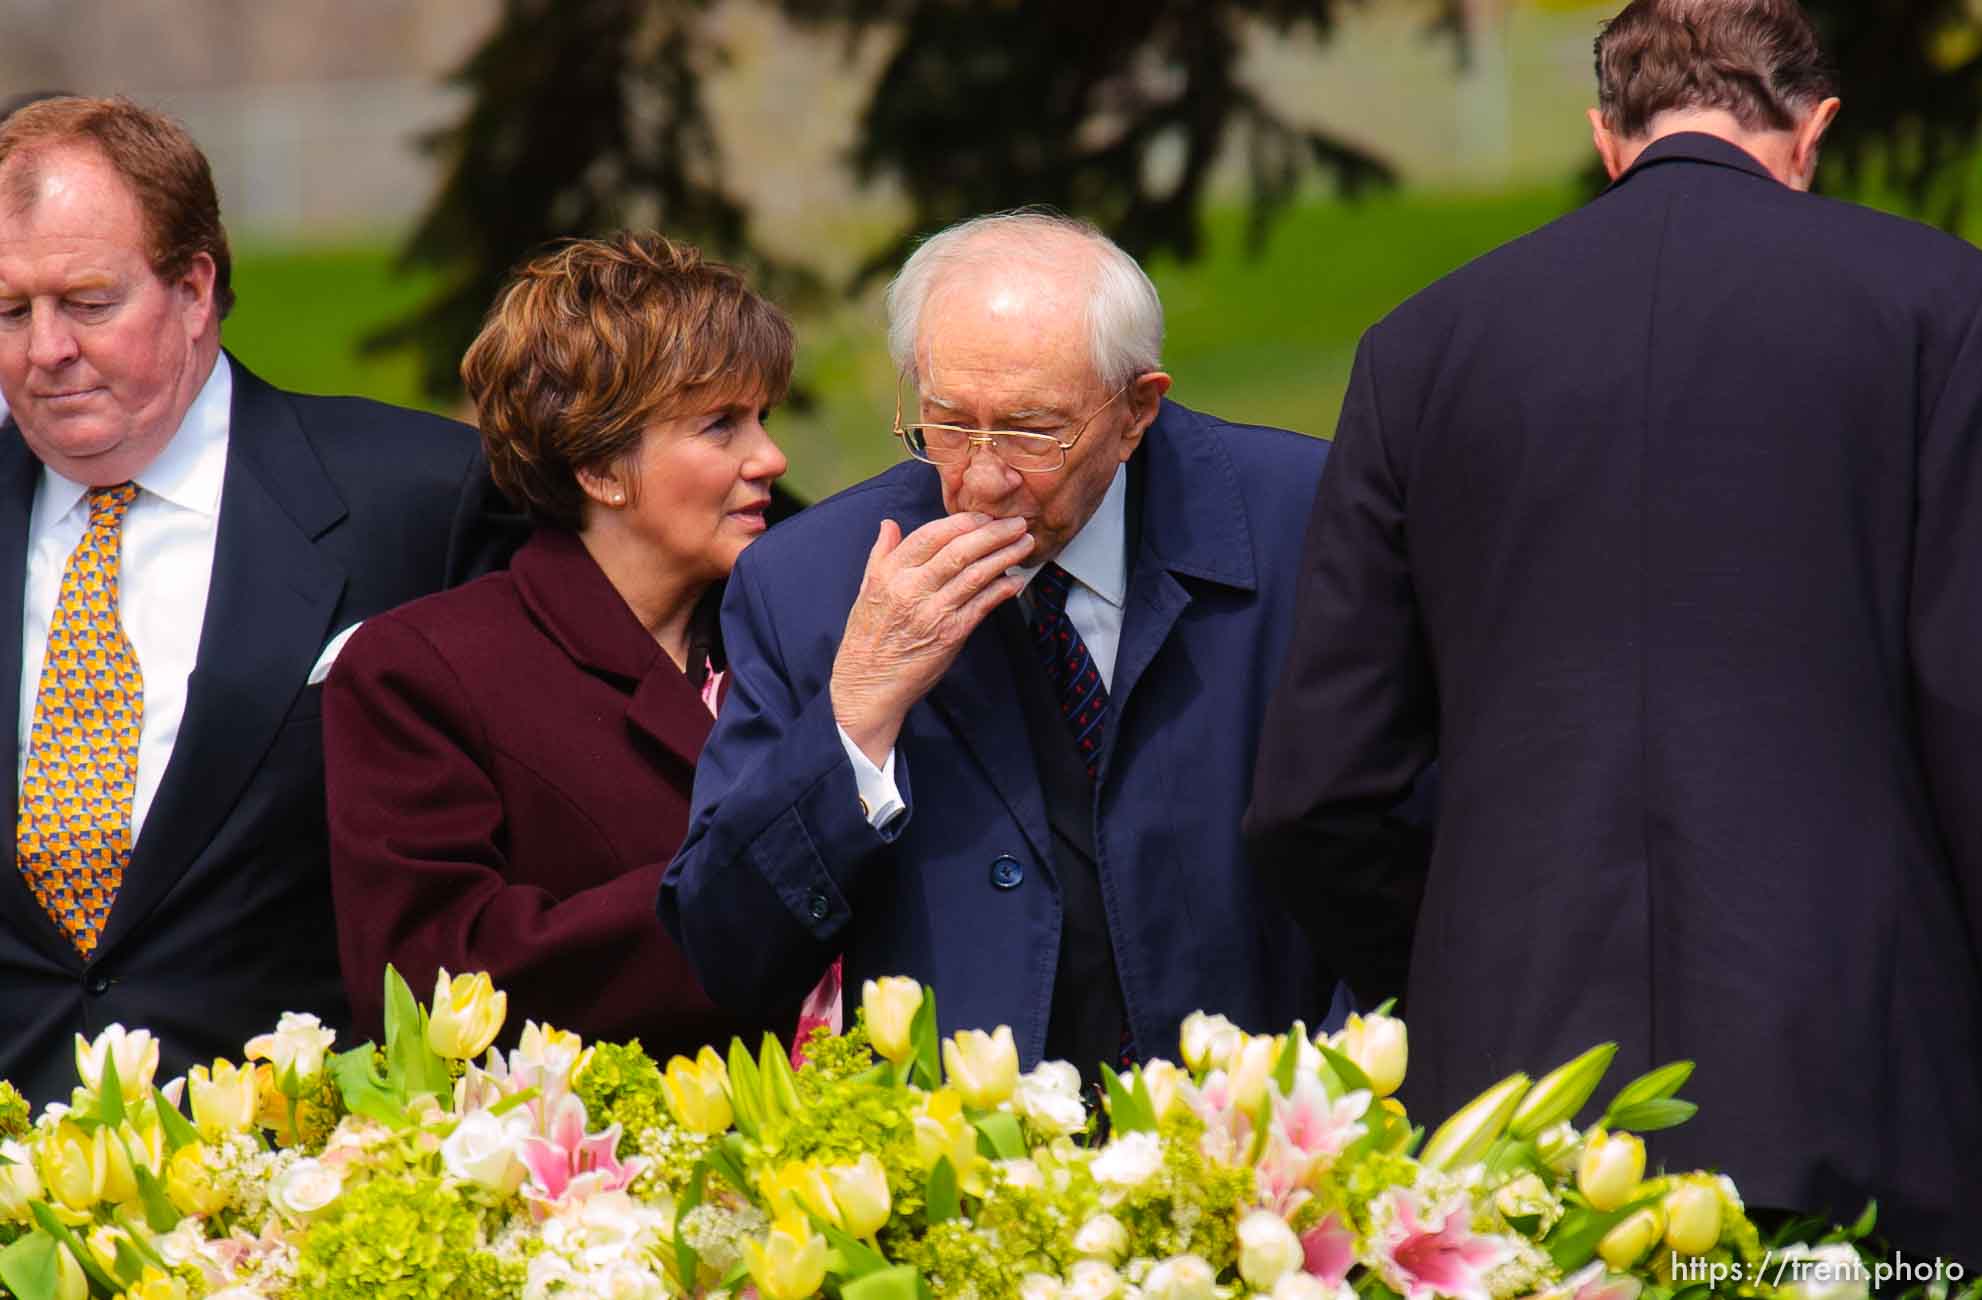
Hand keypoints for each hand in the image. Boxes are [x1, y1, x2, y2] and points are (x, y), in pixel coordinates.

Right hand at [832, 512, 1033, 762]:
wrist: (868, 684)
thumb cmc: (867, 638)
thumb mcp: (865, 590)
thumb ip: (881, 554)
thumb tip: (889, 524)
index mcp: (890, 574)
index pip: (930, 536)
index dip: (961, 522)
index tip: (983, 514)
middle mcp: (911, 589)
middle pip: (959, 551)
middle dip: (993, 533)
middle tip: (1016, 523)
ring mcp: (932, 612)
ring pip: (975, 575)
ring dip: (1004, 557)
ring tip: (1024, 544)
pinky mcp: (949, 635)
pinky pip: (981, 606)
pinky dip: (1001, 591)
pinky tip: (1014, 581)